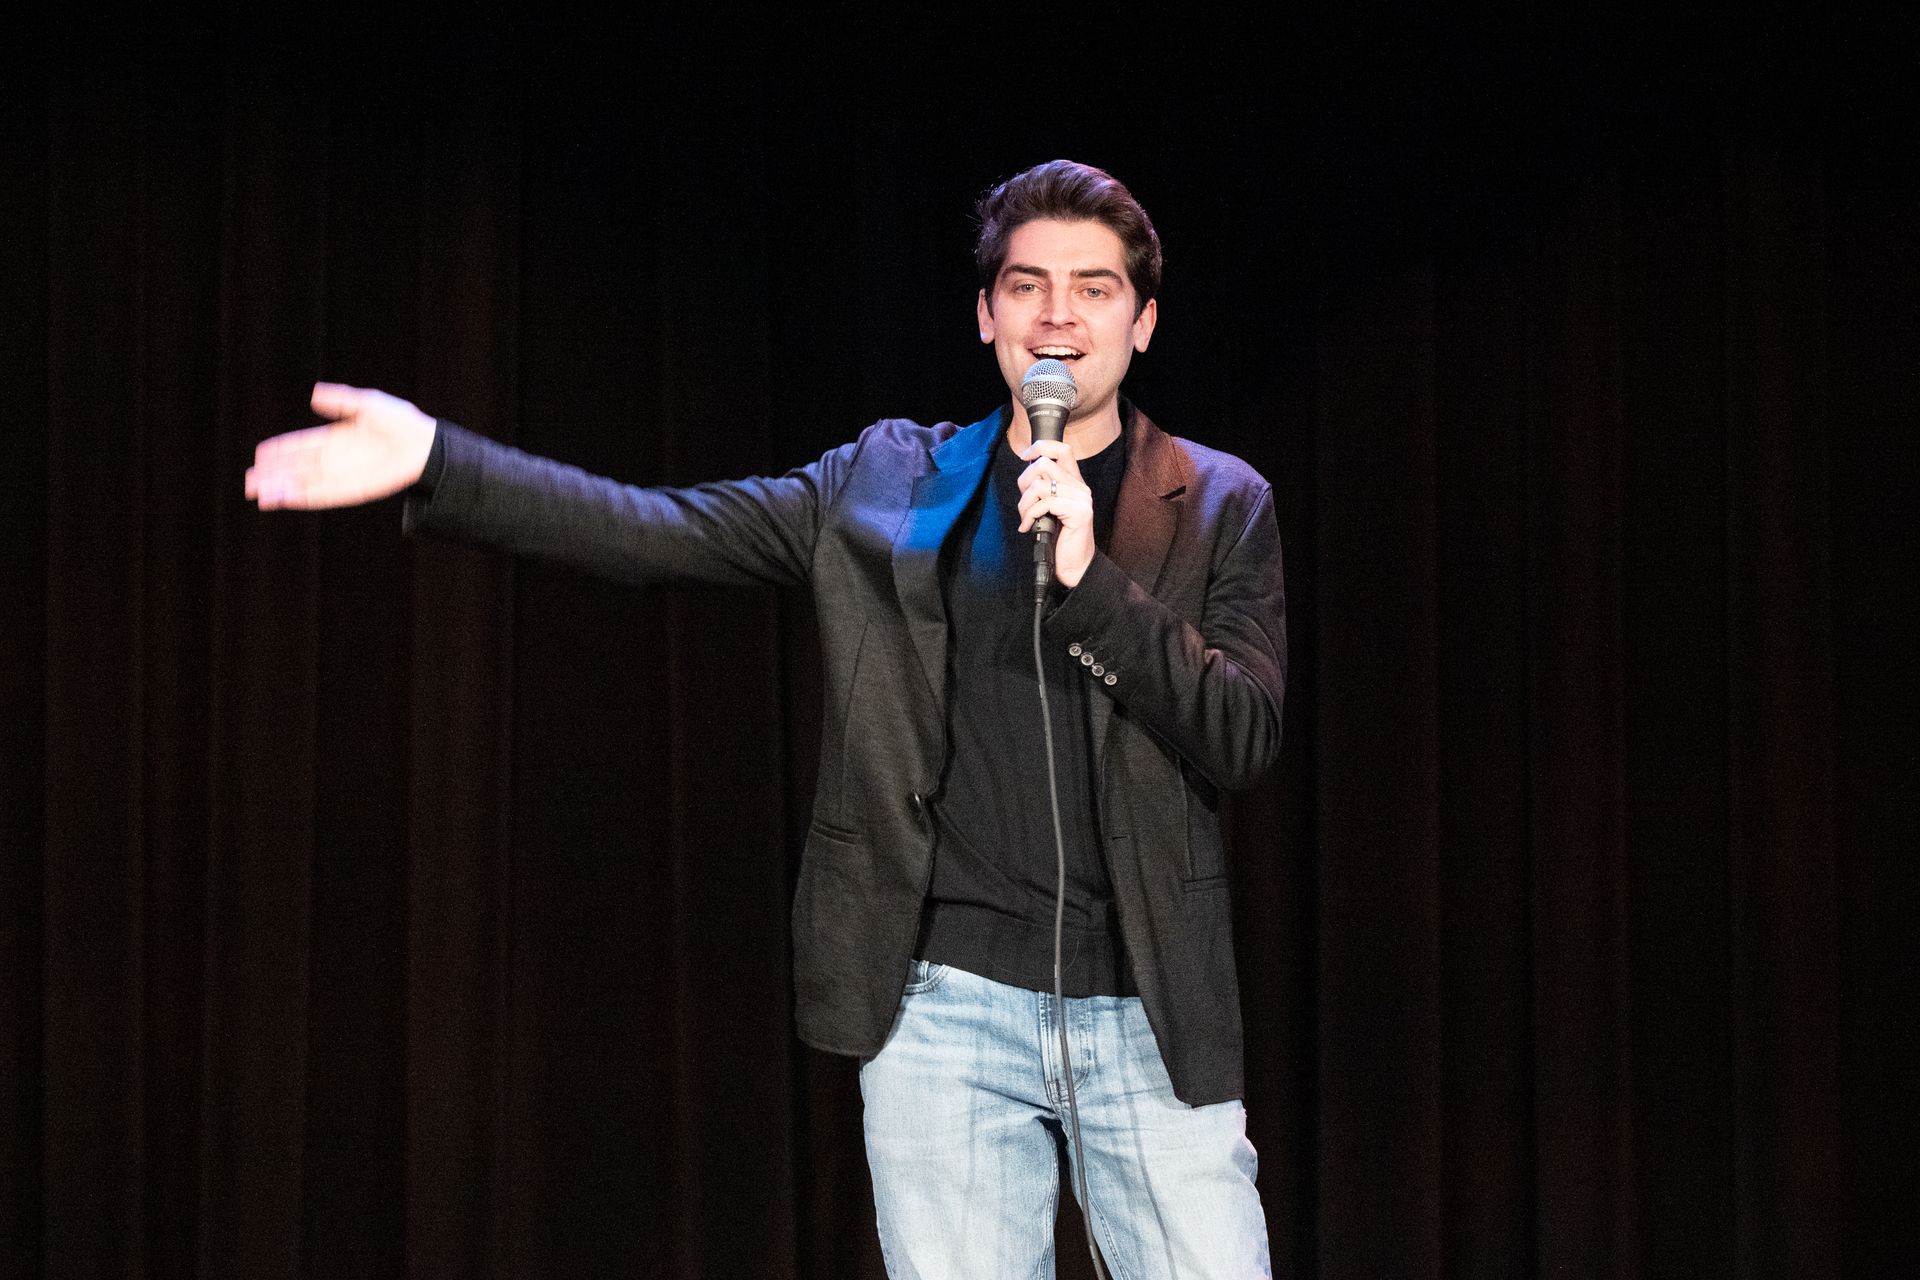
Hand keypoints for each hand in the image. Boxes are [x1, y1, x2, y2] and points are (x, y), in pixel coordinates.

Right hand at [245, 382, 436, 509]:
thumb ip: (340, 400)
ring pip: (304, 484)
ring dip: (282, 489)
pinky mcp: (353, 490)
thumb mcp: (368, 404)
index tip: (260, 454)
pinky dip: (302, 497)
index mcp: (336, 438)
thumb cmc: (402, 422)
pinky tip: (283, 499)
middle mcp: (336, 459)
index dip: (281, 450)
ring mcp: (343, 475)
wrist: (426, 446)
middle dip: (273, 474)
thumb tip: (315, 394)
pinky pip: (322, 495)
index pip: (301, 445)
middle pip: (297, 468)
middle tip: (249, 480)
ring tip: (258, 493)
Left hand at [1015, 439, 1093, 587]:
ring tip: (1025, 517)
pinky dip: (1029, 515)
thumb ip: (1044, 489)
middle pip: (1045, 464)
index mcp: (1074, 482)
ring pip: (1041, 485)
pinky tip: (1027, 527)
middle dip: (1024, 481)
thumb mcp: (1049, 508)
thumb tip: (1025, 475)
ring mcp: (1081, 499)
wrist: (1074, 564)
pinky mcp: (1079, 512)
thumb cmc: (1059, 538)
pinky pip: (1044, 504)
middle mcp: (1080, 487)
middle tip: (1024, 502)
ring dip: (1024, 503)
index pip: (1062, 449)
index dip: (1041, 446)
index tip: (1025, 457)